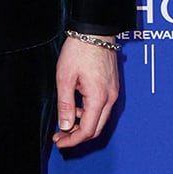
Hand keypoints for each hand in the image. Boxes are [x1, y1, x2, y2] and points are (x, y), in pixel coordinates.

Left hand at [51, 36, 119, 150]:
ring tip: (65, 123)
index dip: (72, 140)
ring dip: (83, 125)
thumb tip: (65, 126)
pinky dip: (89, 114)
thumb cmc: (80, 50)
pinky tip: (76, 109)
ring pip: (100, 119)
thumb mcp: (65, 78)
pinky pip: (102, 108)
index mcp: (99, 98)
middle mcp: (110, 98)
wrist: (95, 31)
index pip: (88, 130)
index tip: (59, 142)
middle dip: (77, 136)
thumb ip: (66, 105)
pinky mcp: (112, 87)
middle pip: (96, 129)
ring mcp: (113, 92)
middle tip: (60, 137)